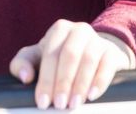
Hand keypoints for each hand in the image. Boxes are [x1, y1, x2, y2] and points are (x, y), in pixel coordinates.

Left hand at [10, 20, 134, 109]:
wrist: (95, 54)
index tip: (42, 101)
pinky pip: (107, 64)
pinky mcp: (112, 51)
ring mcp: (97, 39)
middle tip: (59, 105)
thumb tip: (25, 77)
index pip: (50, 54)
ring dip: (80, 84)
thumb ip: (23, 63)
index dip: (45, 79)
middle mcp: (79, 30)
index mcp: (59, 30)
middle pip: (69, 55)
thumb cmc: (60, 58)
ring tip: (73, 104)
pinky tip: (92, 95)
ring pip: (88, 59)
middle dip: (63, 82)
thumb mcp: (39, 58)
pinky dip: (99, 81)